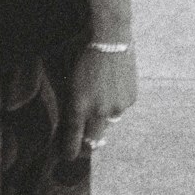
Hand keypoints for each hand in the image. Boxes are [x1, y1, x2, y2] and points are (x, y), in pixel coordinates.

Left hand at [62, 44, 137, 159]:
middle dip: (87, 144)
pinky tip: (111, 88)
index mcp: (79, 107)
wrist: (110, 37)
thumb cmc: (80, 53)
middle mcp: (99, 112)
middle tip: (83, 141)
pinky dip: (115, 104)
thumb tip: (65, 121)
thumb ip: (66, 102)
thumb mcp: (65, 78)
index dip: (69, 152)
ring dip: (102, 119)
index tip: (67, 156)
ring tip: (99, 101)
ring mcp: (117, 106)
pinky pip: (120, 109)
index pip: (73, 142)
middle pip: (93, 141)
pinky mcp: (130, 99)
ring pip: (108, 124)